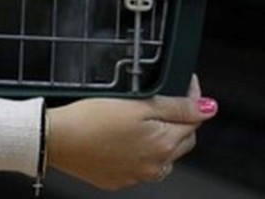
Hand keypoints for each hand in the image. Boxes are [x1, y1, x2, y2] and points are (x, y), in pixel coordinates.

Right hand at [45, 75, 217, 190]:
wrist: (56, 139)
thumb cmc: (91, 119)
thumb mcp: (138, 103)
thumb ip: (176, 107)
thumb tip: (208, 108)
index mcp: (164, 146)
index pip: (194, 121)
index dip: (191, 98)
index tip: (184, 85)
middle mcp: (154, 166)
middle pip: (182, 140)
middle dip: (178, 120)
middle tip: (158, 101)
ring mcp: (136, 176)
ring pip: (162, 156)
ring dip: (160, 139)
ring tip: (139, 120)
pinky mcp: (118, 179)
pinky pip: (140, 165)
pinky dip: (139, 152)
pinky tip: (122, 138)